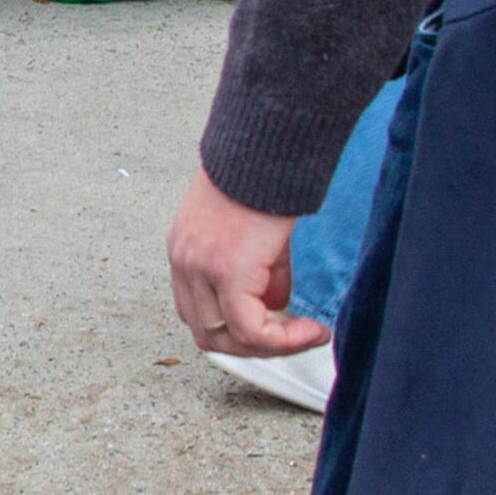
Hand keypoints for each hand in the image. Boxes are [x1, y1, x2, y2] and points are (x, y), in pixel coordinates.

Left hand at [166, 167, 329, 358]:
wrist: (267, 147)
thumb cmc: (265, 179)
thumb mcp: (254, 235)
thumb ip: (260, 273)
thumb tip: (276, 305)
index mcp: (185, 252)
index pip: (198, 313)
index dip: (236, 330)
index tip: (279, 326)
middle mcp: (183, 263)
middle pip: (206, 334)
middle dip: (252, 347)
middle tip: (293, 338)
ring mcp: (199, 268)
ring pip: (226, 338)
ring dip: (270, 346)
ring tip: (307, 333)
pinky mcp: (227, 271)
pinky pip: (250, 329)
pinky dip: (282, 339)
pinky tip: (312, 329)